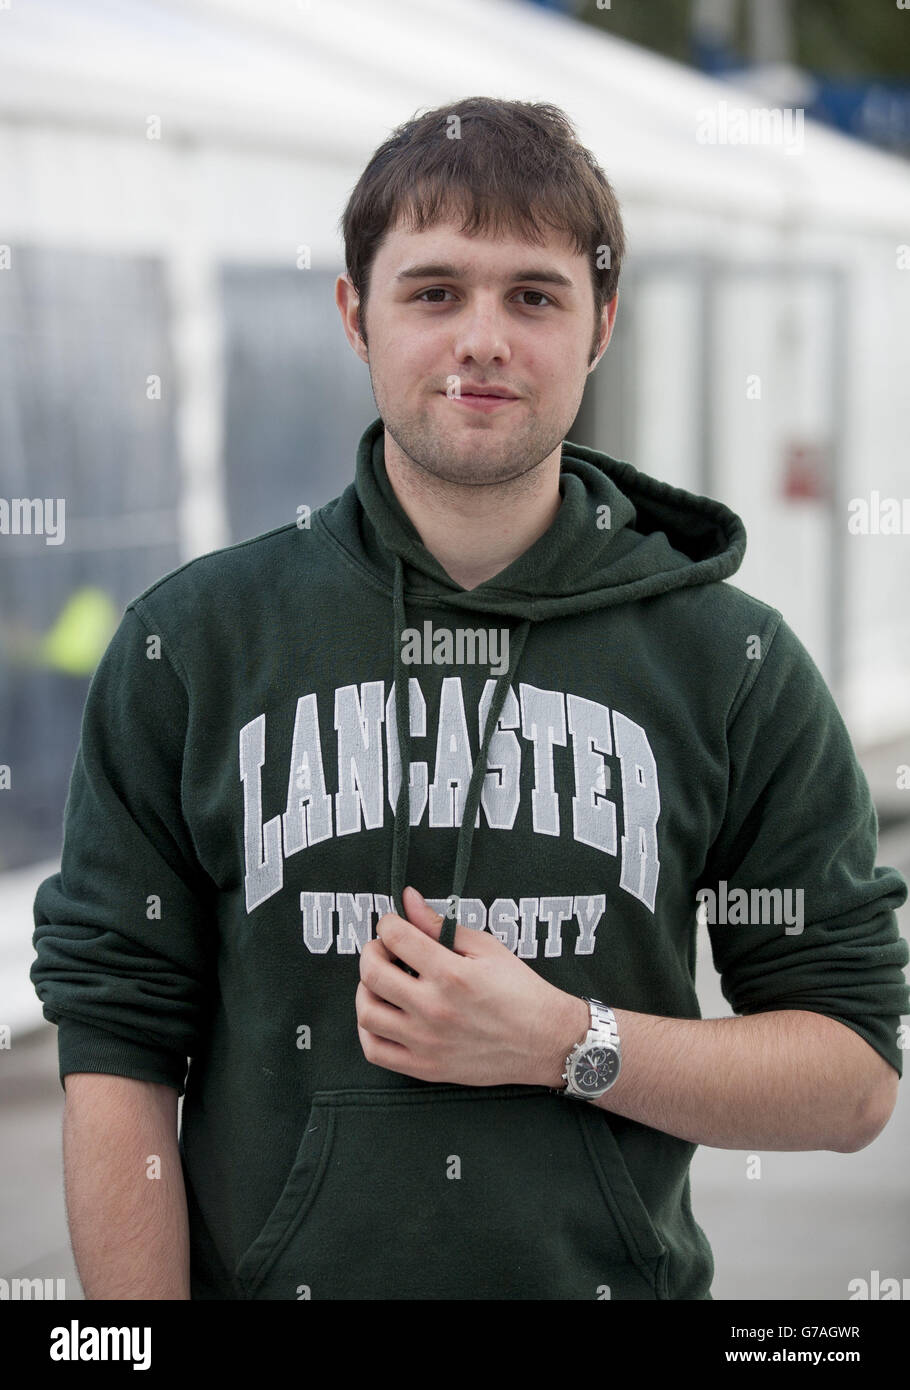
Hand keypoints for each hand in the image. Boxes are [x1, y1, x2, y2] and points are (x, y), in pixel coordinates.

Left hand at [355, 885, 588, 1086]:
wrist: (545, 1041)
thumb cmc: (519, 990)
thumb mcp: (486, 948)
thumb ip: (440, 925)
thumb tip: (408, 899)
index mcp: (451, 974)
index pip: (395, 936)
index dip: (388, 923)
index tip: (393, 925)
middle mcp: (434, 1009)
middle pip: (372, 973)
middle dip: (371, 952)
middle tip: (383, 949)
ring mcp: (427, 1042)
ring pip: (367, 1013)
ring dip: (365, 990)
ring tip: (381, 982)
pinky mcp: (425, 1068)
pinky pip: (376, 1051)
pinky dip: (368, 1031)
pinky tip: (383, 1014)